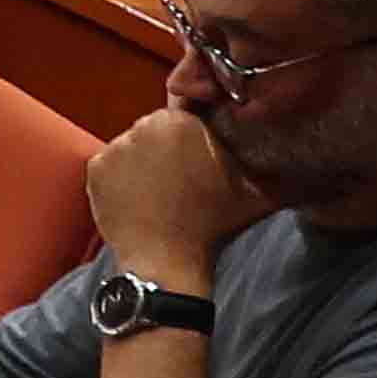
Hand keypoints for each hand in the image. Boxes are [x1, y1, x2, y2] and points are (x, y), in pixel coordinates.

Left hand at [87, 107, 272, 281]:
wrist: (167, 261)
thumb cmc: (213, 224)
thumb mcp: (254, 187)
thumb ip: (264, 155)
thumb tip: (282, 137)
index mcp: (181, 121)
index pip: (186, 116)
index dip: (194, 139)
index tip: (199, 160)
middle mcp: (143, 126)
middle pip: (156, 129)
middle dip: (167, 148)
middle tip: (181, 179)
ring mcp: (115, 147)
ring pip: (133, 146)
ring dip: (144, 162)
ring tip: (161, 193)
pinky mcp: (94, 169)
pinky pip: (110, 165)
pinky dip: (120, 178)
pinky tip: (139, 199)